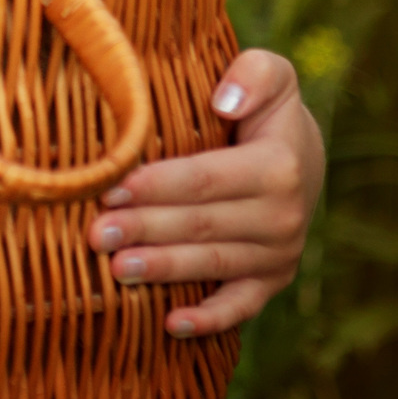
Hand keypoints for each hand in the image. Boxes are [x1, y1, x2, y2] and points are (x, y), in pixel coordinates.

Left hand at [88, 49, 321, 335]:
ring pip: (213, 265)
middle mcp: (283, 216)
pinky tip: (170, 325)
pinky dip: (209, 321)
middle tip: (94, 234)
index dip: (156, 185)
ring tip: (116, 270)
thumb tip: (224, 102)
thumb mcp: (271, 74)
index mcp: (278, 167)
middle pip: (201, 225)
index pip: (205, 178)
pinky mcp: (272, 282)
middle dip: (145, 229)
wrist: (303, 157)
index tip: (109, 187)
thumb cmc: (266, 109)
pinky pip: (241, 307)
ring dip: (164, 270)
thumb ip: (254, 73)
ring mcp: (279, 254)